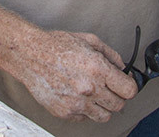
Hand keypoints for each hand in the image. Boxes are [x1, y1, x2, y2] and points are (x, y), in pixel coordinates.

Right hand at [18, 30, 137, 122]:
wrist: (30, 54)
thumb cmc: (56, 45)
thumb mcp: (88, 40)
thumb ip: (110, 54)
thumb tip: (122, 67)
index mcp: (98, 69)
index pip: (129, 90)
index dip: (129, 86)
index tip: (124, 83)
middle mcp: (89, 88)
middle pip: (119, 105)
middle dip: (116, 96)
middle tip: (107, 87)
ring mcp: (77, 103)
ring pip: (104, 116)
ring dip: (102, 106)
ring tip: (92, 93)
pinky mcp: (65, 112)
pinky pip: (85, 118)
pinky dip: (85, 110)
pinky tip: (77, 95)